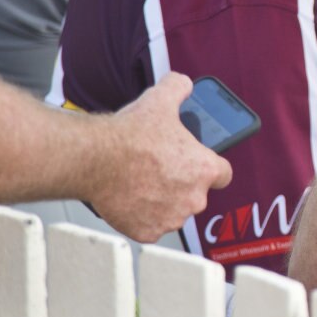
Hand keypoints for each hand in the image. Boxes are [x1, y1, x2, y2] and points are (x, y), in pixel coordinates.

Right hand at [90, 73, 232, 242]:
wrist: (94, 159)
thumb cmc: (129, 135)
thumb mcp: (161, 99)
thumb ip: (179, 88)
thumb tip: (184, 84)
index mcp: (205, 169)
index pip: (222, 173)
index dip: (209, 168)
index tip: (195, 165)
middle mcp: (194, 198)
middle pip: (195, 194)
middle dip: (180, 184)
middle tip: (158, 171)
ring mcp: (171, 218)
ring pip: (173, 211)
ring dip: (162, 201)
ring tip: (141, 183)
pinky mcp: (148, 232)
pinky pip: (150, 226)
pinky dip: (141, 217)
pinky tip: (130, 199)